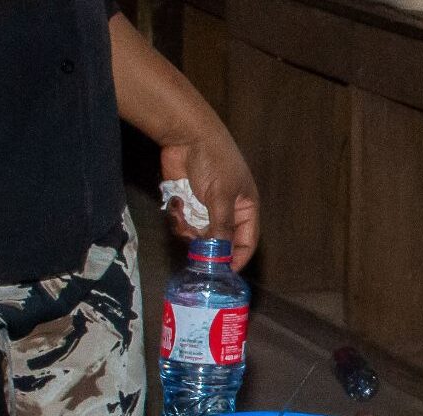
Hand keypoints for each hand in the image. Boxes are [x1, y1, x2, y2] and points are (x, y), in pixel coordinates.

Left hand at [161, 129, 258, 269]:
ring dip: (188, 231)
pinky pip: (183, 223)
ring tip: (182, 217)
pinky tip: (176, 204)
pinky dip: (178, 219)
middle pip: (220, 242)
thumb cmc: (214, 162)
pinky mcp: (187, 203)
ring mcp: (206, 208)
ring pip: (198, 235)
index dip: (237, 258)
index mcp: (246, 208)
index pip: (246, 242)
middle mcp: (228, 211)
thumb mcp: (222, 197)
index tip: (223, 272)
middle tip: (194, 251)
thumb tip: (222, 256)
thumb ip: (222, 228)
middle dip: (206, 246)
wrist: (186, 136)